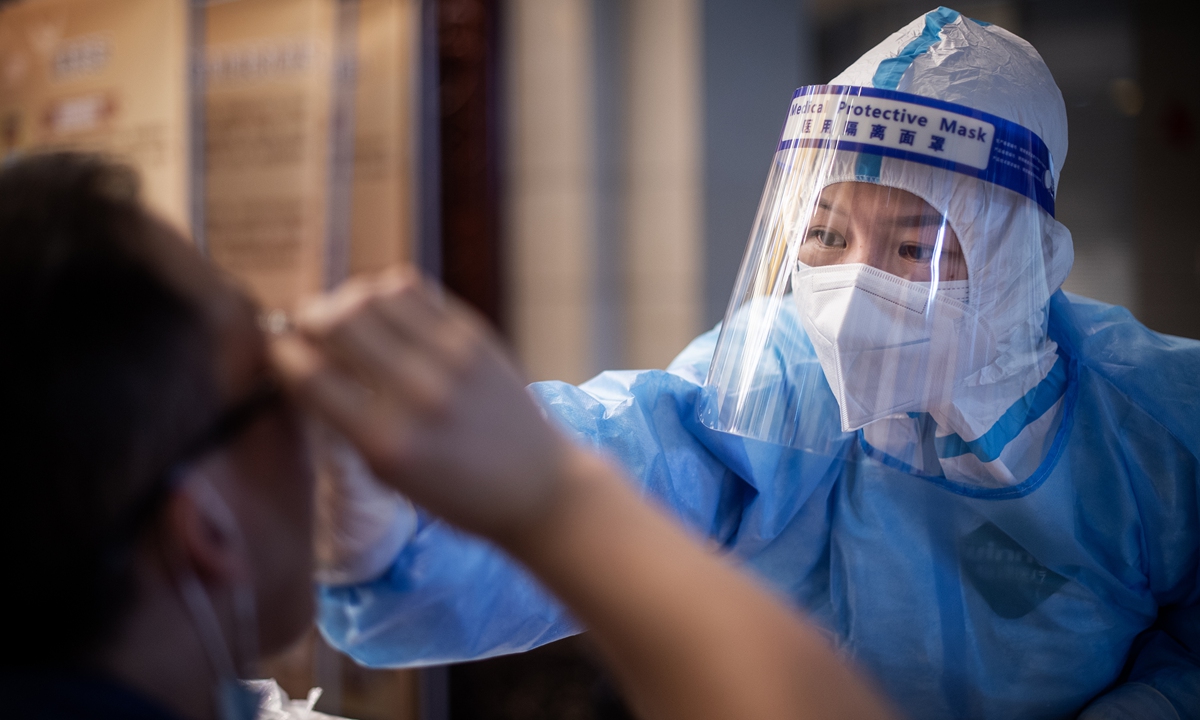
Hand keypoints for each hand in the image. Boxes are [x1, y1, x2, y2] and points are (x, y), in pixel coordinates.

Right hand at [270, 269, 567, 541]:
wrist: (537, 486)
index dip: (281, 354)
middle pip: (338, 319)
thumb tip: (302, 363)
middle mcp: (417, 393)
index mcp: (386, 442)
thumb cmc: (456, 493)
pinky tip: (385, 312)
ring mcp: (450, 358)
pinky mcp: (475, 335)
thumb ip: (346, 420)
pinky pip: (413, 289)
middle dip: (309, 316)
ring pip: (374, 292)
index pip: (310, 376)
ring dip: (347, 298)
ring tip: (347, 316)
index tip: (278, 351)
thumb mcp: (389, 475)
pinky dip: (386, 292)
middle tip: (309, 327)